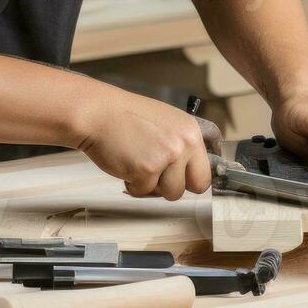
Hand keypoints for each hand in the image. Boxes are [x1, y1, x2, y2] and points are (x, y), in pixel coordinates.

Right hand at [72, 88, 213, 199]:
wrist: (97, 114)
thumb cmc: (125, 118)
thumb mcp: (166, 121)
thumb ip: (181, 142)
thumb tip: (191, 167)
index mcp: (191, 130)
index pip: (210, 165)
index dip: (196, 175)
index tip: (192, 180)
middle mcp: (184, 143)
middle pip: (199, 184)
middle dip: (180, 186)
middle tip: (162, 177)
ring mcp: (168, 157)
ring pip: (173, 193)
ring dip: (154, 186)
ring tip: (138, 164)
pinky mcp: (147, 170)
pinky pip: (145, 192)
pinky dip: (133, 184)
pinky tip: (126, 164)